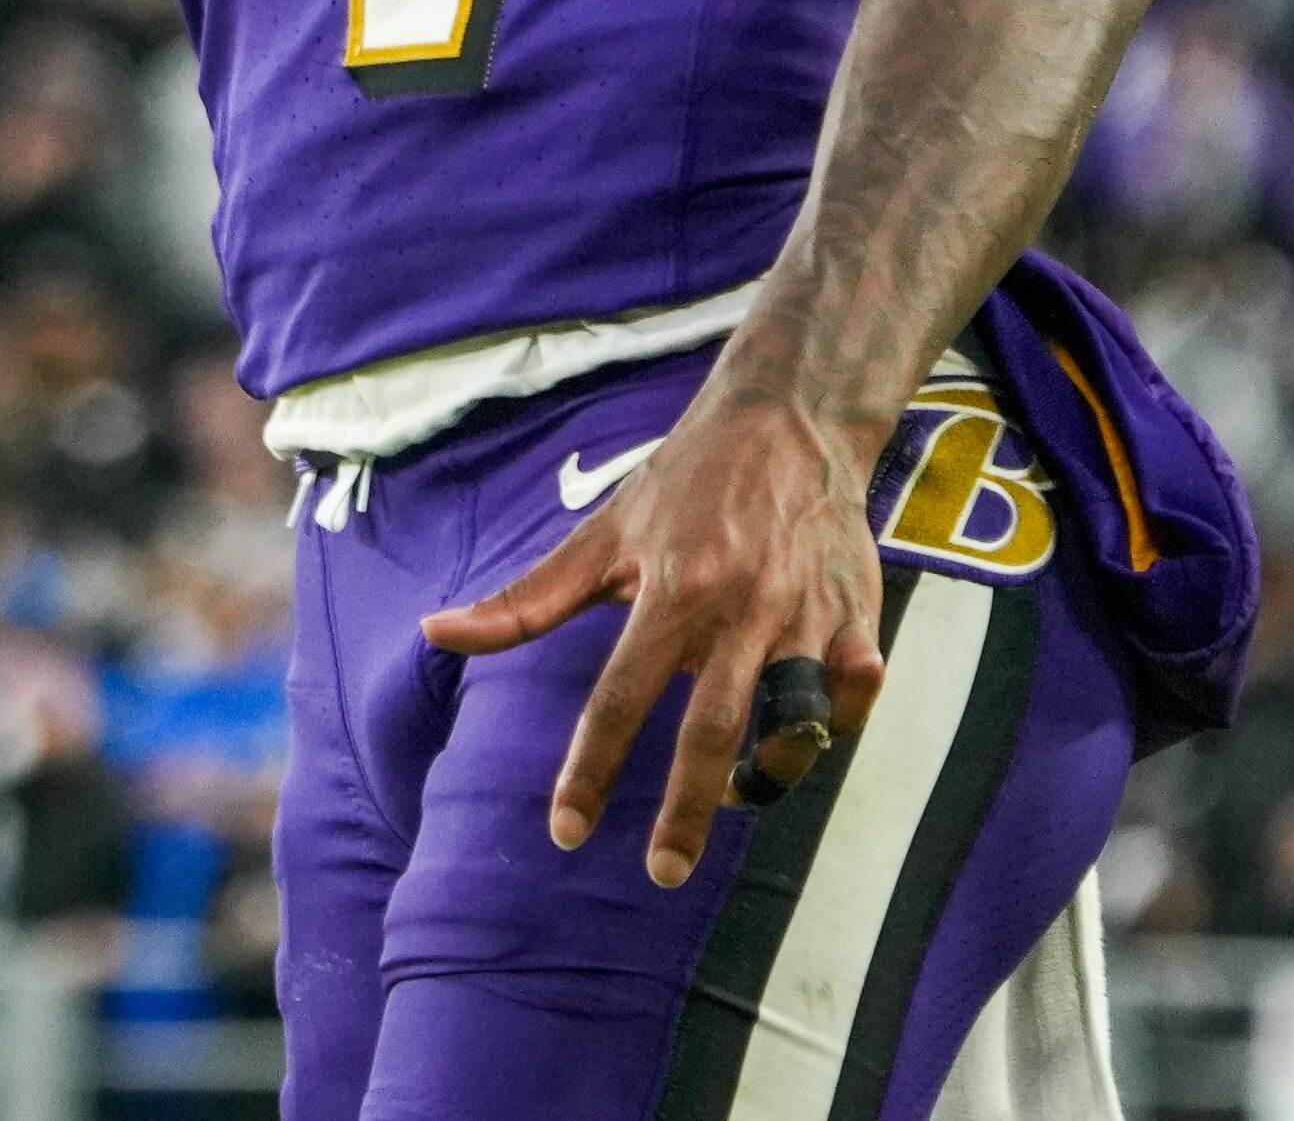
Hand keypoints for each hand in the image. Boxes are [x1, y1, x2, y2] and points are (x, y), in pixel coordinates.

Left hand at [419, 387, 890, 890]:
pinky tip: (805, 733)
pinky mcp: (859, 617)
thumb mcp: (601, 535)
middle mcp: (740, 607)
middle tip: (662, 873)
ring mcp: (806, 615)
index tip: (565, 829)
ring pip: (794, 723)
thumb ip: (526, 599)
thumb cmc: (682, 484)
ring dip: (770, 773)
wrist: (788, 420)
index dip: (592, 767)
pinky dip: (832, 724)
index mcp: (671, 588)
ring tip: (740, 796)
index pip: (621, 696)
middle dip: (688, 811)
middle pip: (714, 730)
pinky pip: (853, 697)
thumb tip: (434, 632)